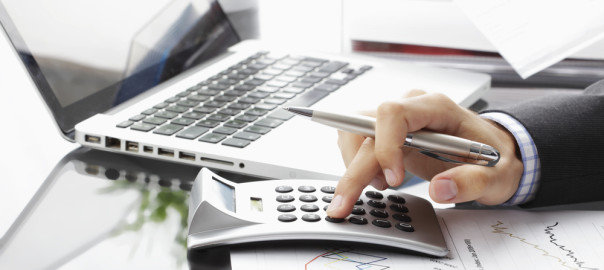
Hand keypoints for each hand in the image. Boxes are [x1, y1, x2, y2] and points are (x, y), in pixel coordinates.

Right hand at [326, 90, 523, 217]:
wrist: (493, 155)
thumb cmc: (494, 159)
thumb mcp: (497, 177)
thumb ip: (472, 182)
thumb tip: (439, 189)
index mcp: (437, 108)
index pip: (393, 113)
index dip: (385, 146)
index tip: (393, 180)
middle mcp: (411, 108)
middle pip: (365, 128)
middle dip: (353, 170)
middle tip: (345, 204)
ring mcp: (397, 119)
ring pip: (353, 132)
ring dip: (353, 164)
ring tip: (379, 187)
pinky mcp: (388, 133)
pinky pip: (356, 140)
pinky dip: (356, 164)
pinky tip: (378, 181)